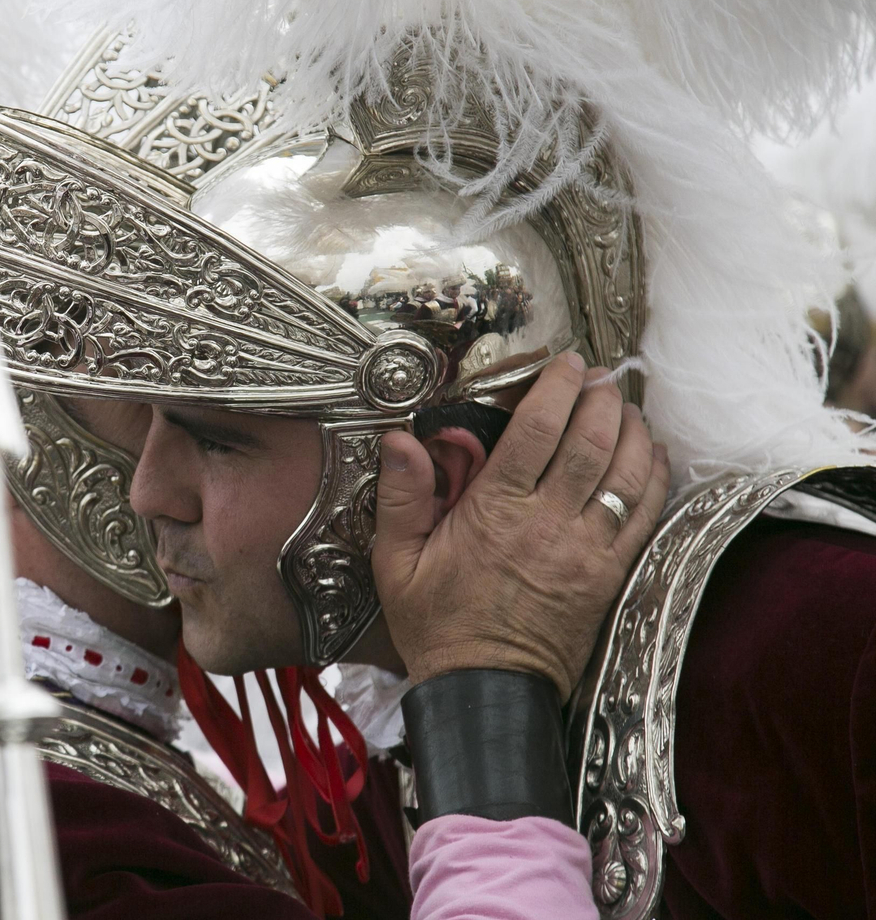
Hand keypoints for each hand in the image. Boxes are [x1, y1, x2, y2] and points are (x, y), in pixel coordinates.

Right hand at [370, 354, 670, 699]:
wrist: (484, 691)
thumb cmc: (437, 625)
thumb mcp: (396, 561)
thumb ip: (401, 496)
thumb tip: (401, 439)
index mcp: (495, 513)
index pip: (537, 430)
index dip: (558, 387)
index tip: (567, 362)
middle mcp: (548, 524)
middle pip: (591, 441)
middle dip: (601, 397)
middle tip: (600, 375)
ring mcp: (587, 551)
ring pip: (627, 472)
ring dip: (632, 429)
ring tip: (624, 405)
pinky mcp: (611, 575)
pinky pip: (646, 515)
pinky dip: (655, 476)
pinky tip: (651, 453)